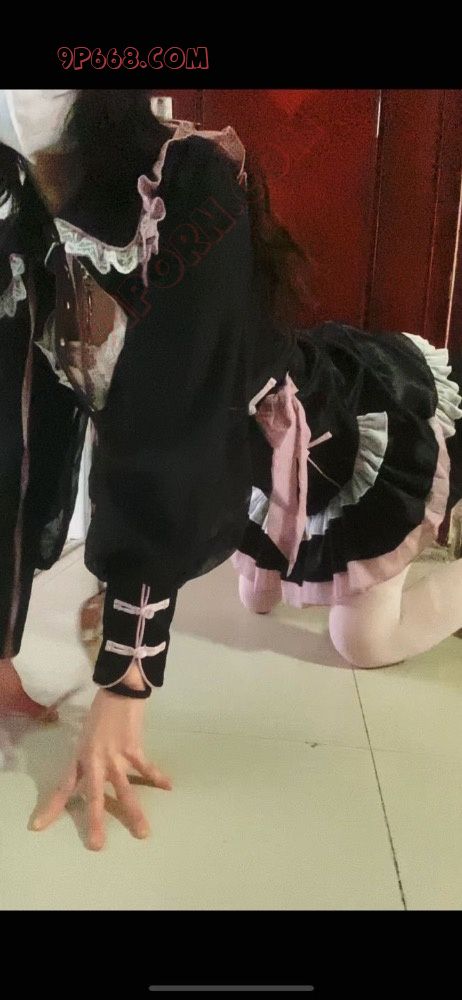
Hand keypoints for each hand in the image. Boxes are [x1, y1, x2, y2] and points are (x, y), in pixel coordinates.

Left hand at [30, 683, 171, 849]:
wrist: (118, 691)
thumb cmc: (101, 714)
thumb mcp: (86, 739)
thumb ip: (87, 760)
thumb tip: (90, 779)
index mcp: (80, 758)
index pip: (63, 786)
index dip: (51, 807)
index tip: (39, 827)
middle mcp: (95, 760)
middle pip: (94, 795)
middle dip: (95, 820)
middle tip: (97, 845)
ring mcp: (115, 755)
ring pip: (124, 789)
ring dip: (134, 811)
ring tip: (143, 832)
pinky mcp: (133, 748)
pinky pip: (145, 767)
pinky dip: (157, 777)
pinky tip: (168, 786)